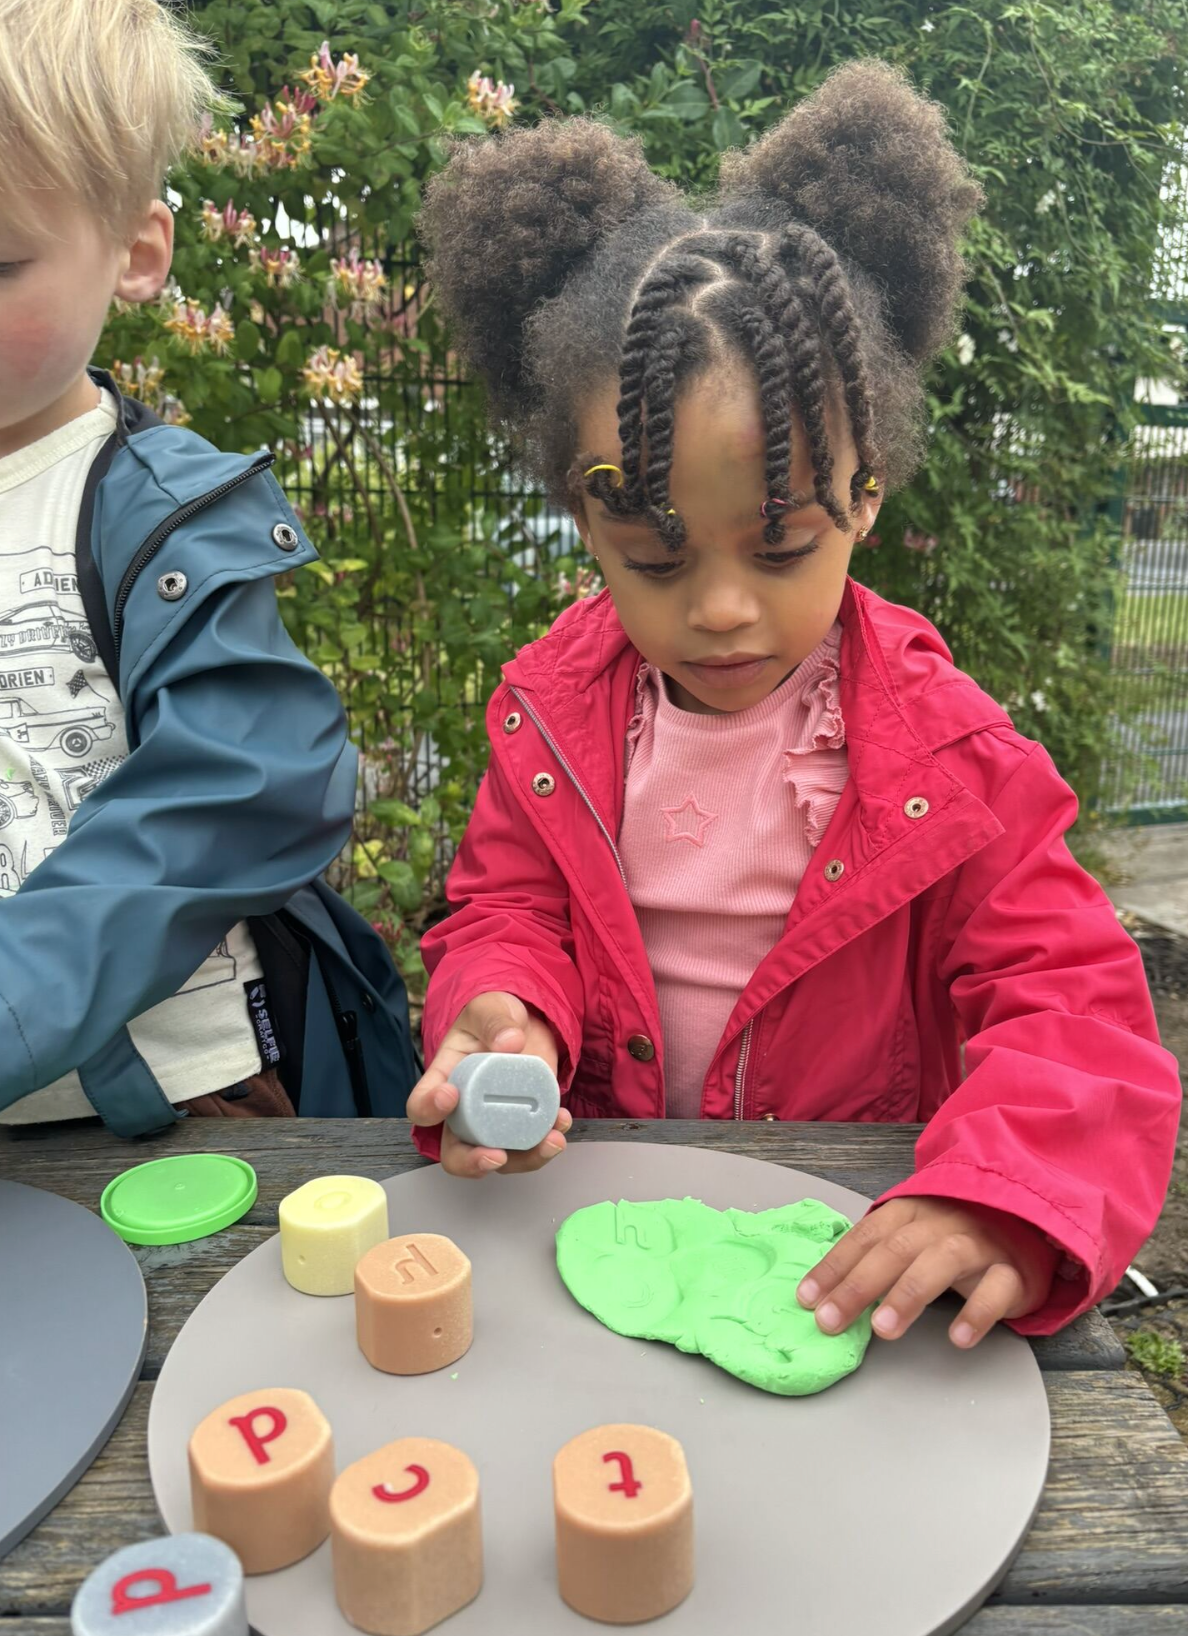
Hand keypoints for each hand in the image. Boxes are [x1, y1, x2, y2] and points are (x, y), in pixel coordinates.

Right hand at [408, 991, 570, 1178]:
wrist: (528, 1025)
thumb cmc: (496, 1018)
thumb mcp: (491, 1007)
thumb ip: (496, 1019)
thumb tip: (510, 1041)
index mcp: (444, 1081)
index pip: (421, 1106)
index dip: (430, 1109)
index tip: (451, 1095)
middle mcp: (464, 1112)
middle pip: (454, 1153)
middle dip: (472, 1162)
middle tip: (495, 1156)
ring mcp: (493, 1124)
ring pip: (498, 1159)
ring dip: (525, 1159)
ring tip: (551, 1139)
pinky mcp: (522, 1126)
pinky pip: (530, 1147)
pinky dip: (547, 1143)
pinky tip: (562, 1122)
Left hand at [796, 1197, 1059, 1348]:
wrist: (1024, 1221)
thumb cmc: (954, 1235)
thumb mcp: (913, 1235)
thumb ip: (876, 1256)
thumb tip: (824, 1294)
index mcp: (910, 1212)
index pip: (865, 1236)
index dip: (834, 1266)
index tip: (807, 1299)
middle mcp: (941, 1222)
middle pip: (896, 1249)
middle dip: (859, 1286)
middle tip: (830, 1321)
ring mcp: (979, 1243)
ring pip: (942, 1261)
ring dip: (908, 1294)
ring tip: (882, 1330)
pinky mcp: (1013, 1270)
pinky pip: (997, 1288)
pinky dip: (977, 1312)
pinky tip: (957, 1337)